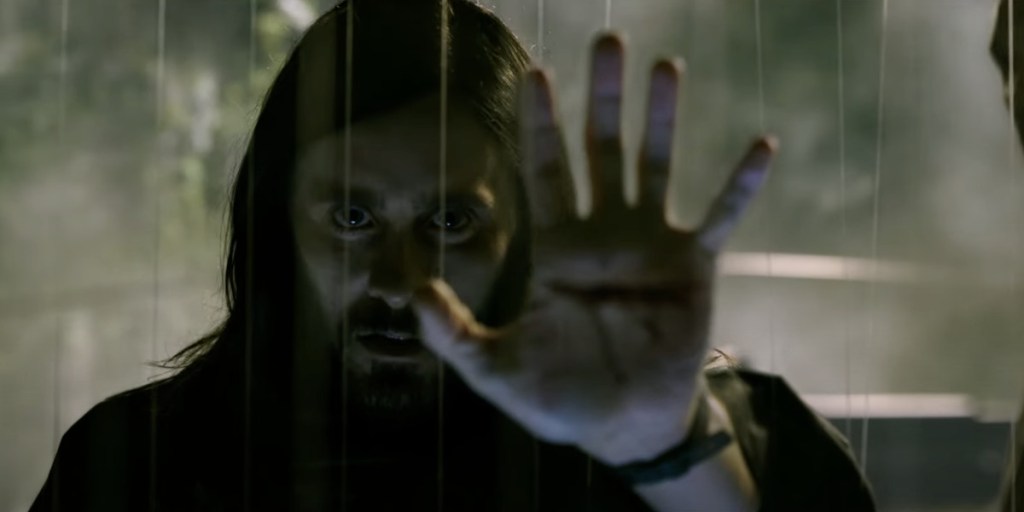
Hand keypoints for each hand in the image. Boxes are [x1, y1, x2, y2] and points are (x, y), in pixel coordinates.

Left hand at [413, 33, 775, 465]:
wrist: (622, 428)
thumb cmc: (558, 399)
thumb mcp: (493, 368)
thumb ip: (451, 332)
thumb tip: (409, 293)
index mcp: (556, 249)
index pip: (544, 171)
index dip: (540, 124)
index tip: (534, 73)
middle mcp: (603, 233)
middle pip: (600, 150)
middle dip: (602, 97)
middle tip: (608, 41)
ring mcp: (651, 244)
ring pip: (655, 166)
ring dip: (660, 118)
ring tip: (664, 67)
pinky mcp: (693, 267)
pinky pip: (720, 218)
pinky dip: (739, 186)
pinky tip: (759, 146)